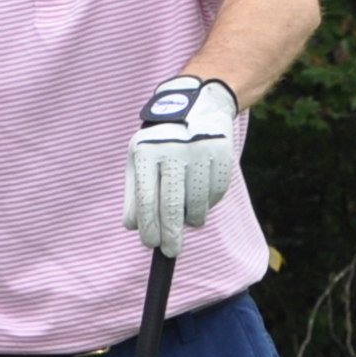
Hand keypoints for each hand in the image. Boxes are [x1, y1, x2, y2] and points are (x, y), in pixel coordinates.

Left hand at [124, 76, 238, 260]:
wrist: (198, 105)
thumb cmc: (161, 140)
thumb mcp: (140, 158)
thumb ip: (134, 192)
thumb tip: (133, 226)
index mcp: (146, 152)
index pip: (145, 199)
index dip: (149, 226)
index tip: (151, 244)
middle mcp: (172, 151)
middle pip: (171, 205)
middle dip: (170, 234)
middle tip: (171, 251)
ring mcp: (199, 151)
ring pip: (197, 203)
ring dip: (192, 219)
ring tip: (188, 220)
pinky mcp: (222, 153)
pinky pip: (216, 192)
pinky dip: (209, 203)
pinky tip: (202, 198)